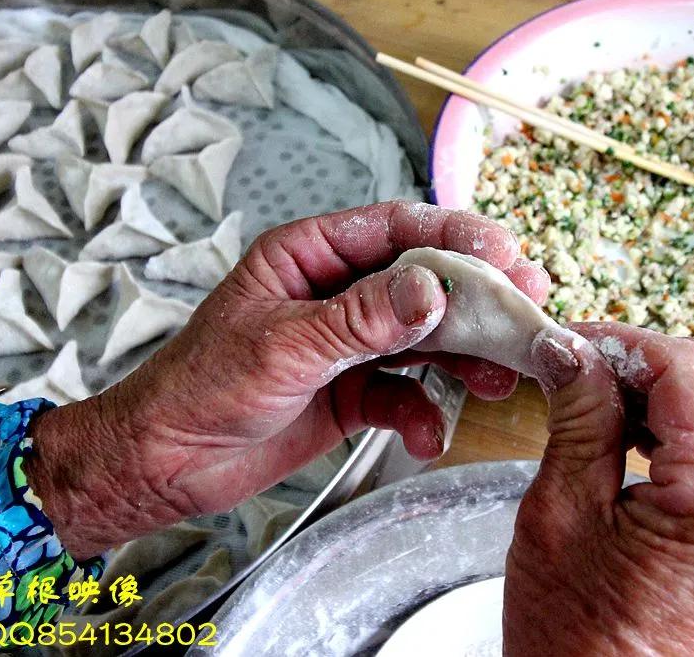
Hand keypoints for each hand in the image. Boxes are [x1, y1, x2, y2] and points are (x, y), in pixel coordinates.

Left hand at [25, 200, 549, 557]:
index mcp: (310, 255)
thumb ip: (360, 320)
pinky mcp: (354, 389)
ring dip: (463, 357)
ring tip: (499, 377)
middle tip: (528, 307)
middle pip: (422, 282)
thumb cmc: (201, 387)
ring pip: (424, 337)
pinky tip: (428, 435)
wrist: (165, 463)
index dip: (452, 235)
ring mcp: (349, 342)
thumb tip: (432, 291)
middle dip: (475, 298)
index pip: (394, 229)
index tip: (503, 253)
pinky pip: (405, 392)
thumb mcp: (283, 347)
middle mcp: (337, 291)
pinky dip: (422, 413)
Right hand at [505, 323, 693, 655]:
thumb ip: (579, 417)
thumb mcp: (560, 515)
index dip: (625, 342)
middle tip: (580, 367)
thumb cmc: (577, 638)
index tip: (573, 340)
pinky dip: (679, 424)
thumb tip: (572, 350)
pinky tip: (629, 433)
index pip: (690, 368)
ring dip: (662, 389)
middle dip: (646, 360)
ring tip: (596, 401)